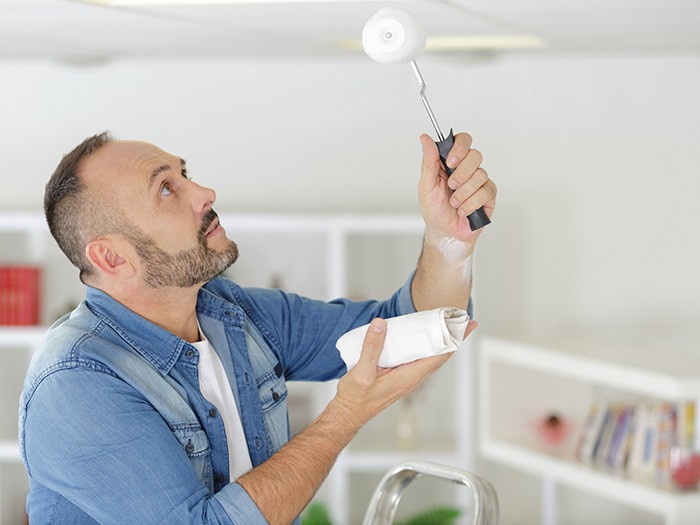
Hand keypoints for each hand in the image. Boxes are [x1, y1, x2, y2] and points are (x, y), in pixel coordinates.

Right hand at [333, 318, 477, 426]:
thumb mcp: (362, 371)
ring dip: (440, 341)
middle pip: (439, 355)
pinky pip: (418, 358)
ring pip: (429, 357)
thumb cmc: (356, 398)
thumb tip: (381, 324)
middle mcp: (412, 377)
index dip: (455, 339)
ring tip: (445, 323)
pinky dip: (425, 345)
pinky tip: (420, 336)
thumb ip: (372, 347)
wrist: (348, 413)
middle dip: (452, 337)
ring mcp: (407, 377)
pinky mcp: (400, 375)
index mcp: (409, 377)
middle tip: (461, 319)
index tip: (466, 325)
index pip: (440, 356)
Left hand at [419, 132, 496, 241]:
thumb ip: (429, 160)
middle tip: (451, 186)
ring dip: (463, 193)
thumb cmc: (435, 209)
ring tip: (454, 203)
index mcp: (452, 162)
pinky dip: (471, 203)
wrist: (444, 232)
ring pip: (480, 175)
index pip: (463, 141)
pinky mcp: (488, 196)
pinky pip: (486, 191)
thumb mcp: (426, 184)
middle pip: (475, 155)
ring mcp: (480, 182)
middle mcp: (467, 169)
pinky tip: (463, 210)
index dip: (460, 147)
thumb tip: (425, 138)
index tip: (450, 162)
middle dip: (461, 173)